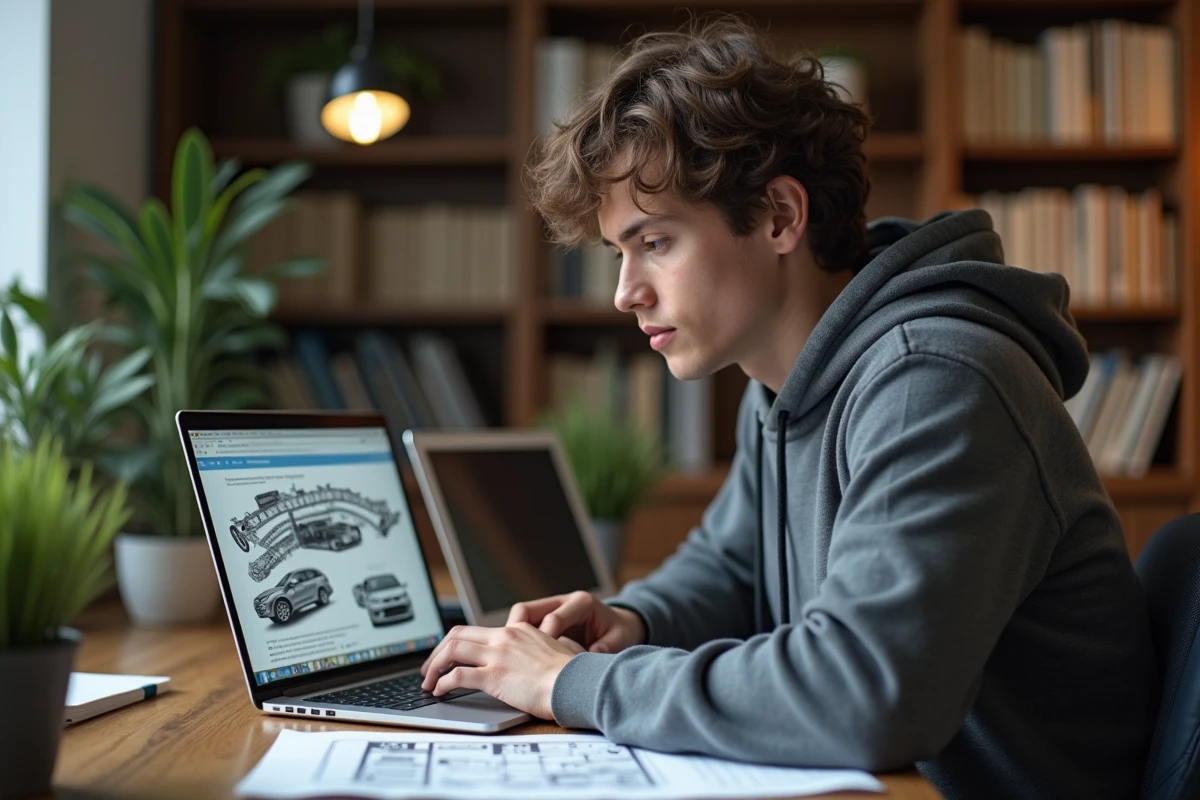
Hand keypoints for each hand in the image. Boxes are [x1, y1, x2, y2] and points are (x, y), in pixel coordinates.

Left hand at [418, 623, 577, 718]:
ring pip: (452, 651)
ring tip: (429, 682)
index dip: (457, 642)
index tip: (449, 655)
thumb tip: (530, 662)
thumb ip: (535, 650)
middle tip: (430, 668)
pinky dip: (443, 683)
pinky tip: (440, 691)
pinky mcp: (494, 676)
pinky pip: (457, 676)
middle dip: (438, 651)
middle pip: (457, 634)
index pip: (477, 630)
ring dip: (434, 666)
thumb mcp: (552, 651)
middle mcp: (504, 637)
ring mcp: (498, 655)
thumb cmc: (571, 674)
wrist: (577, 683)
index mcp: (518, 629)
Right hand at [507, 591, 645, 654]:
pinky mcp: (545, 619)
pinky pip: (525, 626)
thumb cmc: (619, 632)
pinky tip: (519, 659)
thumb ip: (606, 647)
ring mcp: (551, 609)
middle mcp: (562, 602)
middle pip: (526, 610)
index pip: (554, 617)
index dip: (545, 637)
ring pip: (521, 617)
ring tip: (512, 658)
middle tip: (514, 655)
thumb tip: (592, 656)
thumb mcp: (619, 639)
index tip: (541, 658)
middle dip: (517, 631)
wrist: (620, 624)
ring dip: (514, 636)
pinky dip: (520, 640)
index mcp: (581, 603)